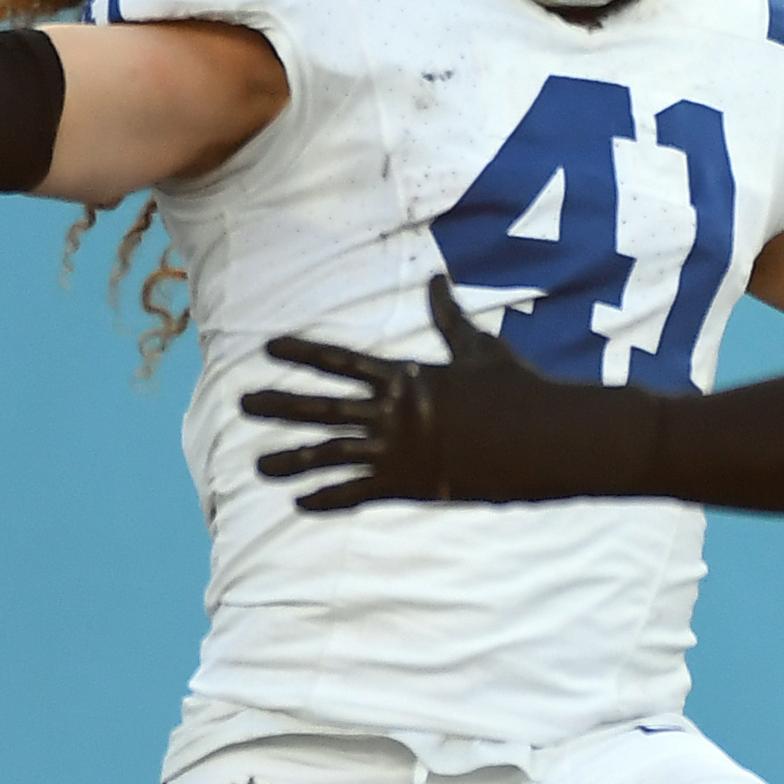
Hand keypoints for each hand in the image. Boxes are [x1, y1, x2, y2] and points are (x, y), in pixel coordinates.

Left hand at [244, 278, 656, 508]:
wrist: (543, 436)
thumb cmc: (515, 388)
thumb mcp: (479, 348)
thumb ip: (449, 318)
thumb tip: (437, 280)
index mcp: (405, 376)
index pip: (340, 361)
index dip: (302, 353)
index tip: (267, 348)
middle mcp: (392, 412)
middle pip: (321, 406)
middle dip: (279, 404)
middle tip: (241, 402)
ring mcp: (397, 449)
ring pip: (329, 454)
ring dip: (290, 460)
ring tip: (256, 466)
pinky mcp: (409, 484)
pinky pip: (357, 493)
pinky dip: (326, 500)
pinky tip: (298, 503)